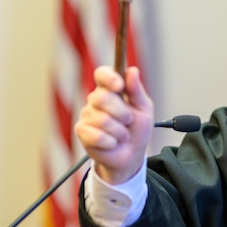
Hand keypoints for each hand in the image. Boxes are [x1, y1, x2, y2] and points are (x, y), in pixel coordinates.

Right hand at [75, 66, 152, 184]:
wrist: (130, 155)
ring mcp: (87, 115)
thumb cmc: (136, 130)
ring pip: (103, 120)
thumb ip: (137, 91)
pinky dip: (112, 142)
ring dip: (120, 131)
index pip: (102, 74)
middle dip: (122, 113)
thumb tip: (132, 71)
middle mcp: (96, 100)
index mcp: (111, 90)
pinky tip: (113, 143)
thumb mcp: (144, 109)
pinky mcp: (82, 131)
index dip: (109, 78)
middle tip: (128, 120)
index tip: (119, 86)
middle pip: (102, 97)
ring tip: (122, 135)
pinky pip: (98, 136)